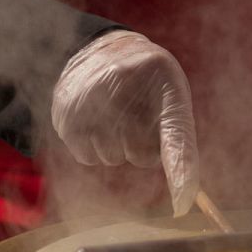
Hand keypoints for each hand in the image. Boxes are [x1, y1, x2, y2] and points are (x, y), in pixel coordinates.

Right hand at [52, 30, 198, 215]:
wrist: (101, 47)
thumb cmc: (147, 83)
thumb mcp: (170, 97)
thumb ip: (178, 142)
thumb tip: (185, 201)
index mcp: (164, 82)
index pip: (176, 135)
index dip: (181, 171)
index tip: (183, 204)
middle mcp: (128, 86)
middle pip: (140, 156)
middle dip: (140, 147)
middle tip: (135, 117)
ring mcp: (92, 97)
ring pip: (111, 158)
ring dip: (114, 146)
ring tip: (113, 113)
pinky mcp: (66, 111)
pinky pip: (86, 156)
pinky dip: (92, 147)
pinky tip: (94, 119)